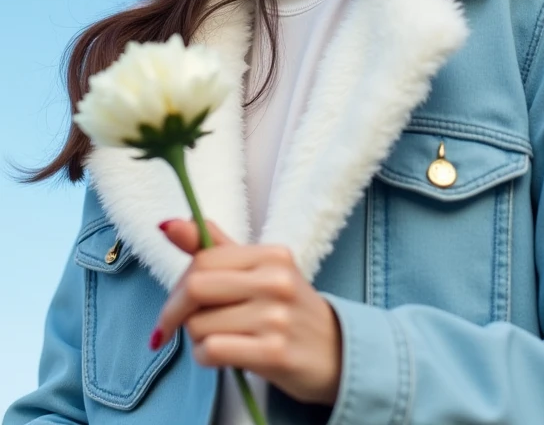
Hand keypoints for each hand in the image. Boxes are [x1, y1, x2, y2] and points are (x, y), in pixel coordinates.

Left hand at [151, 218, 342, 406]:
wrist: (336, 353)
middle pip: (196, 287)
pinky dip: (204, 357)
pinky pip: (212, 351)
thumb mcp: (260, 271)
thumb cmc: (288, 310)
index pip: (203, 258)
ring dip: (195, 339)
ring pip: (200, 324)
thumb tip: (169, 224)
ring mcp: (276, 317)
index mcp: (272, 255)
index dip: (179, 282)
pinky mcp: (274, 353)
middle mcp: (276, 281)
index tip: (176, 300)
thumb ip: (215, 247)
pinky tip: (218, 356)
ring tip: (217, 340)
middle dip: (176, 311)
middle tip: (177, 325)